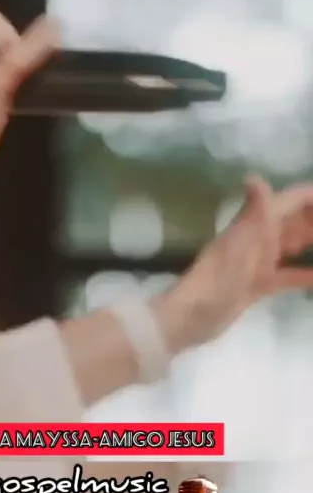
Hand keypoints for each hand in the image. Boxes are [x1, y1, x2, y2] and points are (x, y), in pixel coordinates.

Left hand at [157, 177, 312, 353]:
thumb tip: (254, 176)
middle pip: (296, 221)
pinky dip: (306, 273)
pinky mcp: (258, 285)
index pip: (292, 201)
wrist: (192, 316)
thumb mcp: (239, 244)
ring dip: (312, 243)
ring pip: (293, 246)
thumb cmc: (217, 278)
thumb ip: (254, 213)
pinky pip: (288, 274)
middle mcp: (259, 238)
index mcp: (255, 225)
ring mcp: (258, 262)